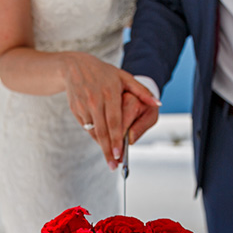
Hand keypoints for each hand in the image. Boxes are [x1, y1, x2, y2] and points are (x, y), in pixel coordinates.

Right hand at [63, 52, 159, 166]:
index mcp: (109, 93)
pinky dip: (95, 137)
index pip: (114, 121)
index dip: (116, 139)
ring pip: (94, 131)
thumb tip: (158, 104)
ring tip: (110, 160)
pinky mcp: (76, 110)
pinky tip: (102, 144)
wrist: (74, 67)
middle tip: (113, 165)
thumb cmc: (103, 73)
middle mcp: (95, 101)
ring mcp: (83, 106)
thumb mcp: (124, 77)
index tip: (119, 154)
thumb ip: (142, 92)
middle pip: (102, 131)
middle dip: (108, 150)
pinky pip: (86, 128)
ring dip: (102, 146)